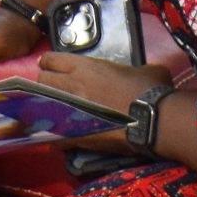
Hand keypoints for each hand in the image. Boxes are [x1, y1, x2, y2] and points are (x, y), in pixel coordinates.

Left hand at [31, 52, 173, 152]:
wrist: (153, 119)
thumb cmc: (150, 90)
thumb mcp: (145, 69)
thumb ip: (132, 69)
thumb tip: (138, 74)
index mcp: (86, 67)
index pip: (52, 60)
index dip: (49, 63)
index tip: (49, 66)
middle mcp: (73, 85)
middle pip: (42, 80)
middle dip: (46, 83)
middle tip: (53, 88)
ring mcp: (72, 110)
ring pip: (43, 105)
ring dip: (47, 106)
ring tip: (54, 111)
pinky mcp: (75, 133)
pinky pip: (53, 134)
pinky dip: (54, 135)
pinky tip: (57, 137)